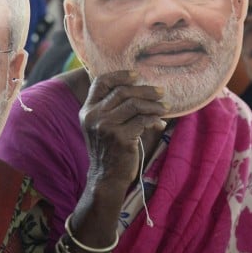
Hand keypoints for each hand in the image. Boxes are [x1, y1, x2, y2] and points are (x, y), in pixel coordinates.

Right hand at [81, 70, 166, 187]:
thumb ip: (111, 109)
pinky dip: (154, 119)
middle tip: (161, 92)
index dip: (119, 75)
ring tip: (164, 107)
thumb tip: (141, 90)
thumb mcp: (101, 126)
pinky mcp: (120, 137)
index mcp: (87, 110)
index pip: (100, 82)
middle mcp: (93, 116)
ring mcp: (105, 127)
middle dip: (145, 90)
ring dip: (153, 105)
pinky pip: (143, 120)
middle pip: (122, 91)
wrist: (106, 177)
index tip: (137, 75)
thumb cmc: (109, 150)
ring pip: (134, 104)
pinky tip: (160, 123)